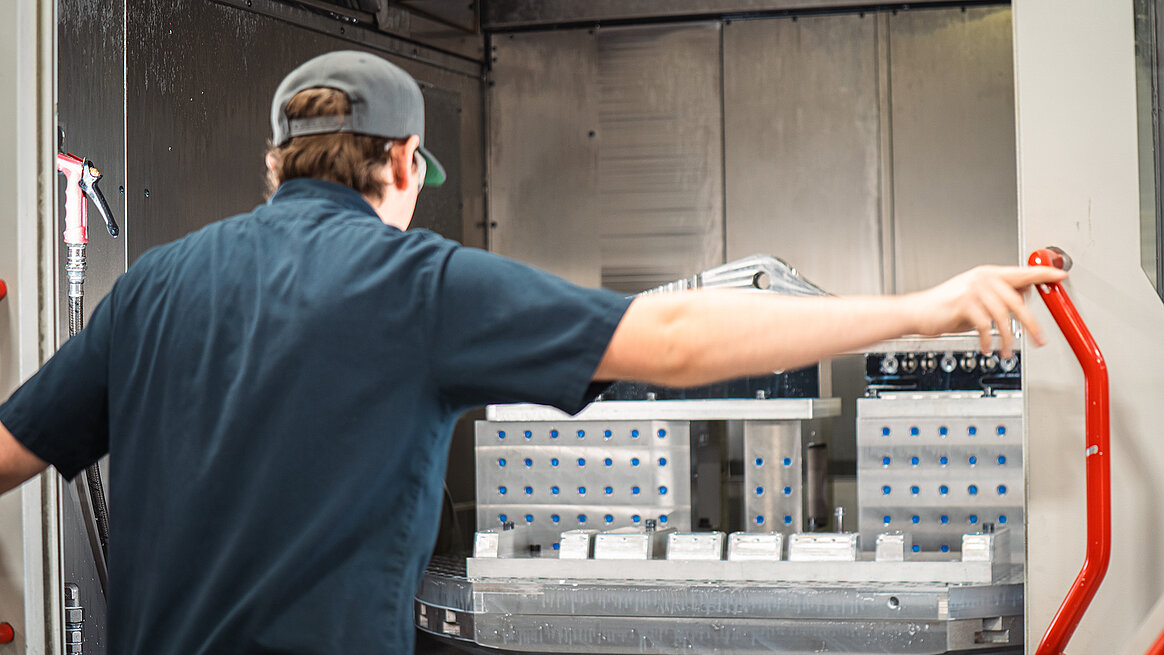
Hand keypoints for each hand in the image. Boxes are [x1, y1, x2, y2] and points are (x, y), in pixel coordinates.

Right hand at [905, 265, 1067, 357]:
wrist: (917, 312)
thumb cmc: (945, 307)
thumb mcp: (976, 299)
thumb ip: (999, 297)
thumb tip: (1022, 297)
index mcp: (989, 274)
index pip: (1022, 273)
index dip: (1043, 275)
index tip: (1059, 277)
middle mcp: (983, 279)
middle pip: (1018, 301)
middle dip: (1032, 324)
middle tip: (1039, 339)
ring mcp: (973, 289)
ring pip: (1004, 317)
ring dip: (1007, 339)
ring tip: (1006, 351)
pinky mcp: (964, 303)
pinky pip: (986, 326)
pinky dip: (988, 340)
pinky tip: (987, 347)